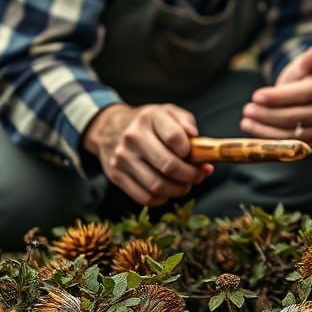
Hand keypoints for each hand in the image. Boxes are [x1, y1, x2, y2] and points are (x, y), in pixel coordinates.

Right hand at [83, 103, 212, 207]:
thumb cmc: (149, 123)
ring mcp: (122, 158)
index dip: (192, 151)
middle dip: (190, 175)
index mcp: (150, 118)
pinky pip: (144, 197)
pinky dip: (161, 199)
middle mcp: (133, 137)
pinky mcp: (116, 175)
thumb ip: (187, 124)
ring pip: (157, 185)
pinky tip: (167, 191)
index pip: (175, 138)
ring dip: (178, 190)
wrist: (110, 128)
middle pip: (168, 166)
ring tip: (185, 185)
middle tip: (198, 176)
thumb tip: (201, 147)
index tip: (199, 156)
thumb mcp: (168, 112)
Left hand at [240, 40, 311, 150]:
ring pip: (290, 135)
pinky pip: (290, 147)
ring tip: (246, 120)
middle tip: (246, 109)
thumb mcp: (305, 66)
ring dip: (264, 130)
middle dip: (266, 114)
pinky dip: (270, 141)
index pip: (298, 95)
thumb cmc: (306, 78)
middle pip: (292, 117)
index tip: (255, 96)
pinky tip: (255, 131)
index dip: (276, 97)